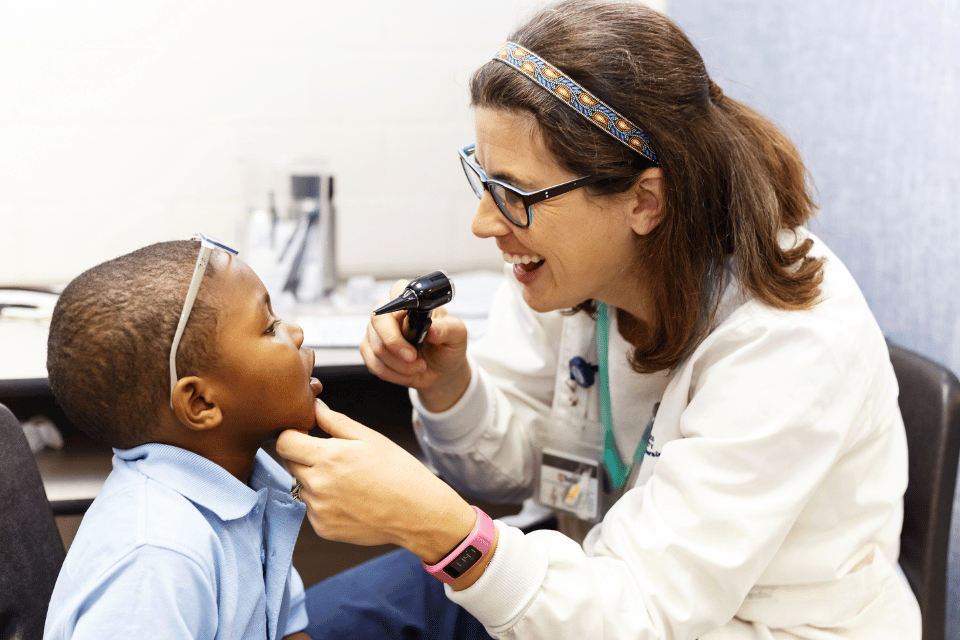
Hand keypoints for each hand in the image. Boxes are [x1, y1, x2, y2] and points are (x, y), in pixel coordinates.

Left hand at [276, 399, 475, 562]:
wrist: (417, 512)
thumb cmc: (398, 471)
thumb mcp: (369, 438)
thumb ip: (335, 421)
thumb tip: (314, 406)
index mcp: (327, 457)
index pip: (284, 442)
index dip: (294, 434)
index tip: (307, 435)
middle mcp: (317, 485)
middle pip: (289, 463)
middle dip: (304, 456)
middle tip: (334, 458)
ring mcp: (318, 509)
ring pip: (301, 486)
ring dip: (314, 480)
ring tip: (347, 481)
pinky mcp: (323, 528)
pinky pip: (312, 509)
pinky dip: (324, 502)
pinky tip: (350, 499)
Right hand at [359, 279, 470, 411]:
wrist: (441, 371)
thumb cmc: (447, 348)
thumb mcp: (458, 337)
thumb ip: (449, 329)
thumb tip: (433, 328)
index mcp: (413, 302)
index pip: (397, 291)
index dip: (399, 305)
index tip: (411, 326)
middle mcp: (392, 313)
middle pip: (378, 319)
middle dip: (395, 343)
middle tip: (413, 357)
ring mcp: (377, 331)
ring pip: (376, 346)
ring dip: (399, 364)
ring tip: (418, 366)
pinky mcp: (371, 349)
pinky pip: (373, 363)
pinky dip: (393, 373)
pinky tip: (407, 372)